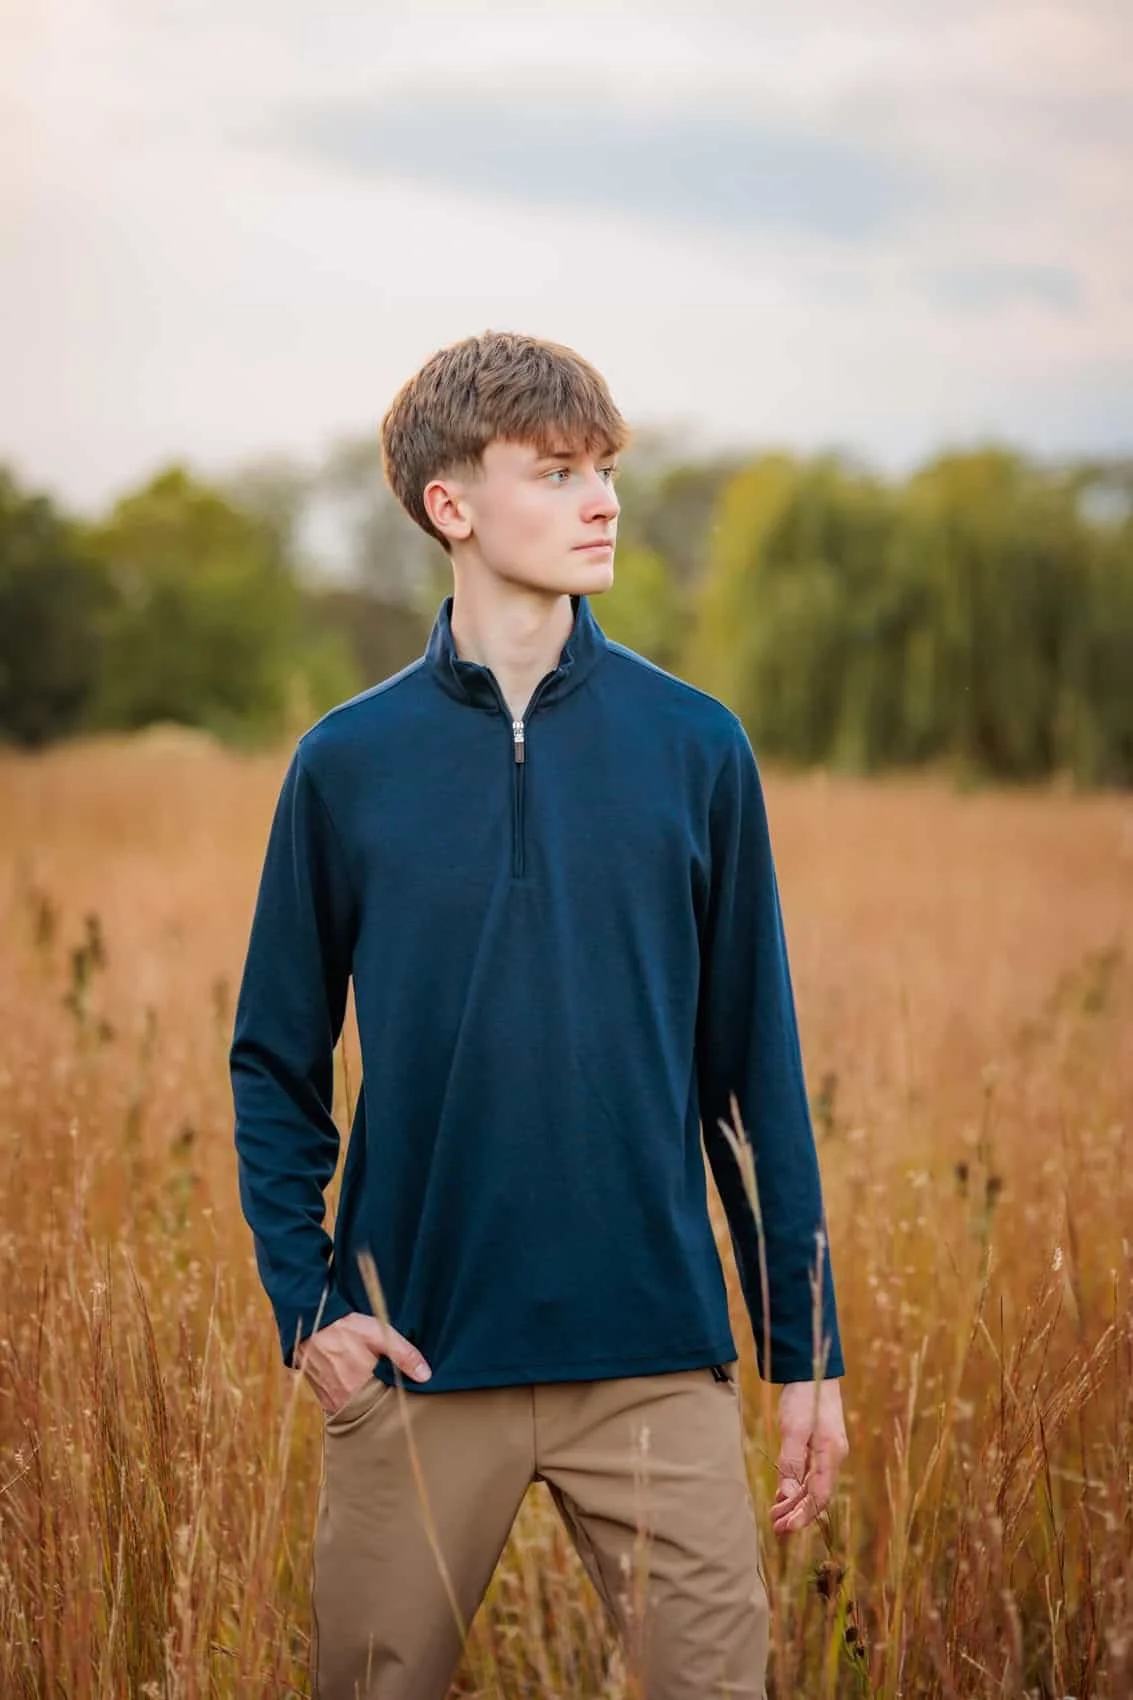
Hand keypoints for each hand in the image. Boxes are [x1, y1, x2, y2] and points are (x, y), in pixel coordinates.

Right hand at [294, 1312, 431, 1416]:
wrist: (308, 1324)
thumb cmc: (345, 1328)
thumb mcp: (378, 1334)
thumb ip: (404, 1354)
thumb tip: (426, 1376)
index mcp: (361, 1389)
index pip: (386, 1408)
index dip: (396, 1402)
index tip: (404, 1396)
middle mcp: (344, 1402)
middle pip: (371, 1413)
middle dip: (381, 1406)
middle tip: (388, 1392)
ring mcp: (330, 1404)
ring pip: (356, 1412)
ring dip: (365, 1404)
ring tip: (372, 1389)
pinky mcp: (322, 1401)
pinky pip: (341, 1409)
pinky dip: (350, 1402)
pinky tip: (356, 1388)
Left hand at [772, 1378, 848, 1535]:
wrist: (813, 1369)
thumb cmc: (804, 1397)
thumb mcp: (793, 1428)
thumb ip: (791, 1462)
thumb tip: (787, 1494)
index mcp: (831, 1455)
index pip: (819, 1496)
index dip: (803, 1516)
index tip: (785, 1529)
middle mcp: (834, 1457)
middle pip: (817, 1495)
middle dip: (797, 1513)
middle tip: (775, 1528)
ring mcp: (829, 1451)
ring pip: (813, 1486)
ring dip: (795, 1502)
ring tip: (775, 1515)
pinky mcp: (821, 1445)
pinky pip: (811, 1473)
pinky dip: (797, 1486)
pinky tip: (783, 1495)